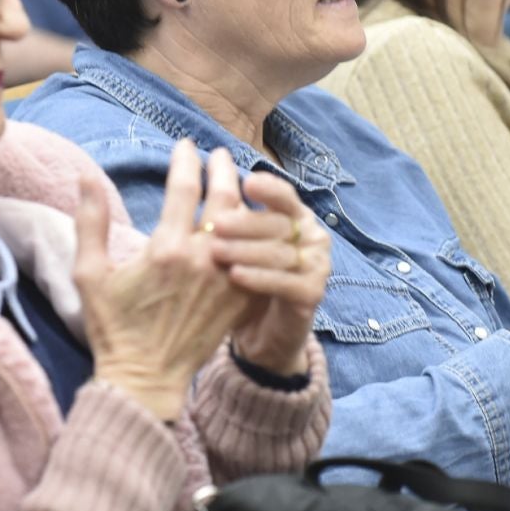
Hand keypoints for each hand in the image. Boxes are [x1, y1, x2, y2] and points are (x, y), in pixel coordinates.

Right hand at [77, 141, 248, 421]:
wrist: (146, 379)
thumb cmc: (113, 327)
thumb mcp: (89, 274)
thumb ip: (90, 221)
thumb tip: (85, 176)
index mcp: (166, 249)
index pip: (184, 187)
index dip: (186, 161)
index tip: (185, 146)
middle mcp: (203, 260)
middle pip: (224, 199)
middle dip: (223, 170)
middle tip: (220, 155)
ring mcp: (228, 280)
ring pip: (248, 226)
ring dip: (244, 198)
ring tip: (241, 183)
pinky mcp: (242, 299)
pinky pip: (260, 258)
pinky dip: (260, 236)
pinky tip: (255, 224)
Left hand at [200, 153, 330, 376]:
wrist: (262, 331)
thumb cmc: (243, 279)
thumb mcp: (235, 242)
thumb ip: (226, 215)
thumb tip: (193, 180)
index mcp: (294, 215)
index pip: (284, 195)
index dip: (268, 187)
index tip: (245, 180)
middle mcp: (311, 235)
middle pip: (279, 223)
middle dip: (246, 222)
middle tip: (215, 223)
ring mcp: (316, 265)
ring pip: (281, 252)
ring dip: (247, 250)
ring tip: (216, 251)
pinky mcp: (312, 294)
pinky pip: (286, 283)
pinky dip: (260, 278)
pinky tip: (234, 276)